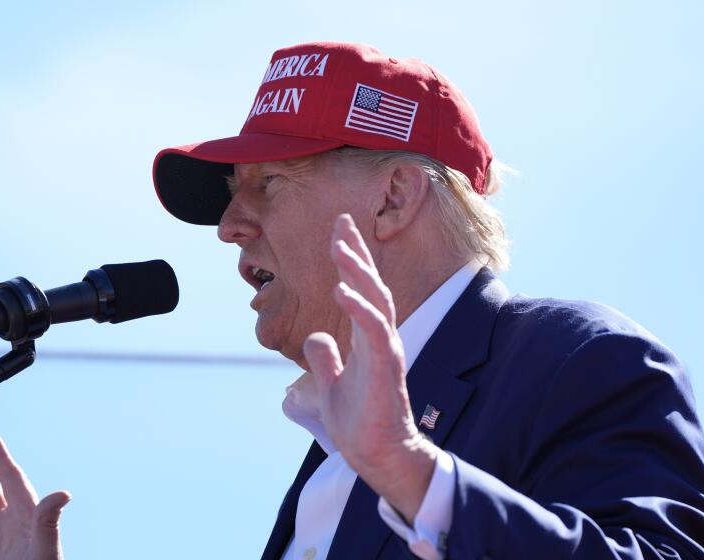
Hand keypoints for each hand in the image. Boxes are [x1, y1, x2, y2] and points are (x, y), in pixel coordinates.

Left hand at [303, 214, 435, 522]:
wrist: (377, 457)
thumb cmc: (360, 422)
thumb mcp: (331, 385)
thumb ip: (325, 359)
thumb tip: (316, 336)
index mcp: (367, 339)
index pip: (360, 289)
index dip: (350, 259)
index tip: (339, 229)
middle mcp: (379, 338)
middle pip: (370, 286)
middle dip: (356, 252)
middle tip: (341, 221)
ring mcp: (385, 351)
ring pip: (376, 302)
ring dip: (358, 272)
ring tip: (340, 246)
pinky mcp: (387, 369)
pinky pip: (375, 333)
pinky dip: (360, 309)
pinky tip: (343, 290)